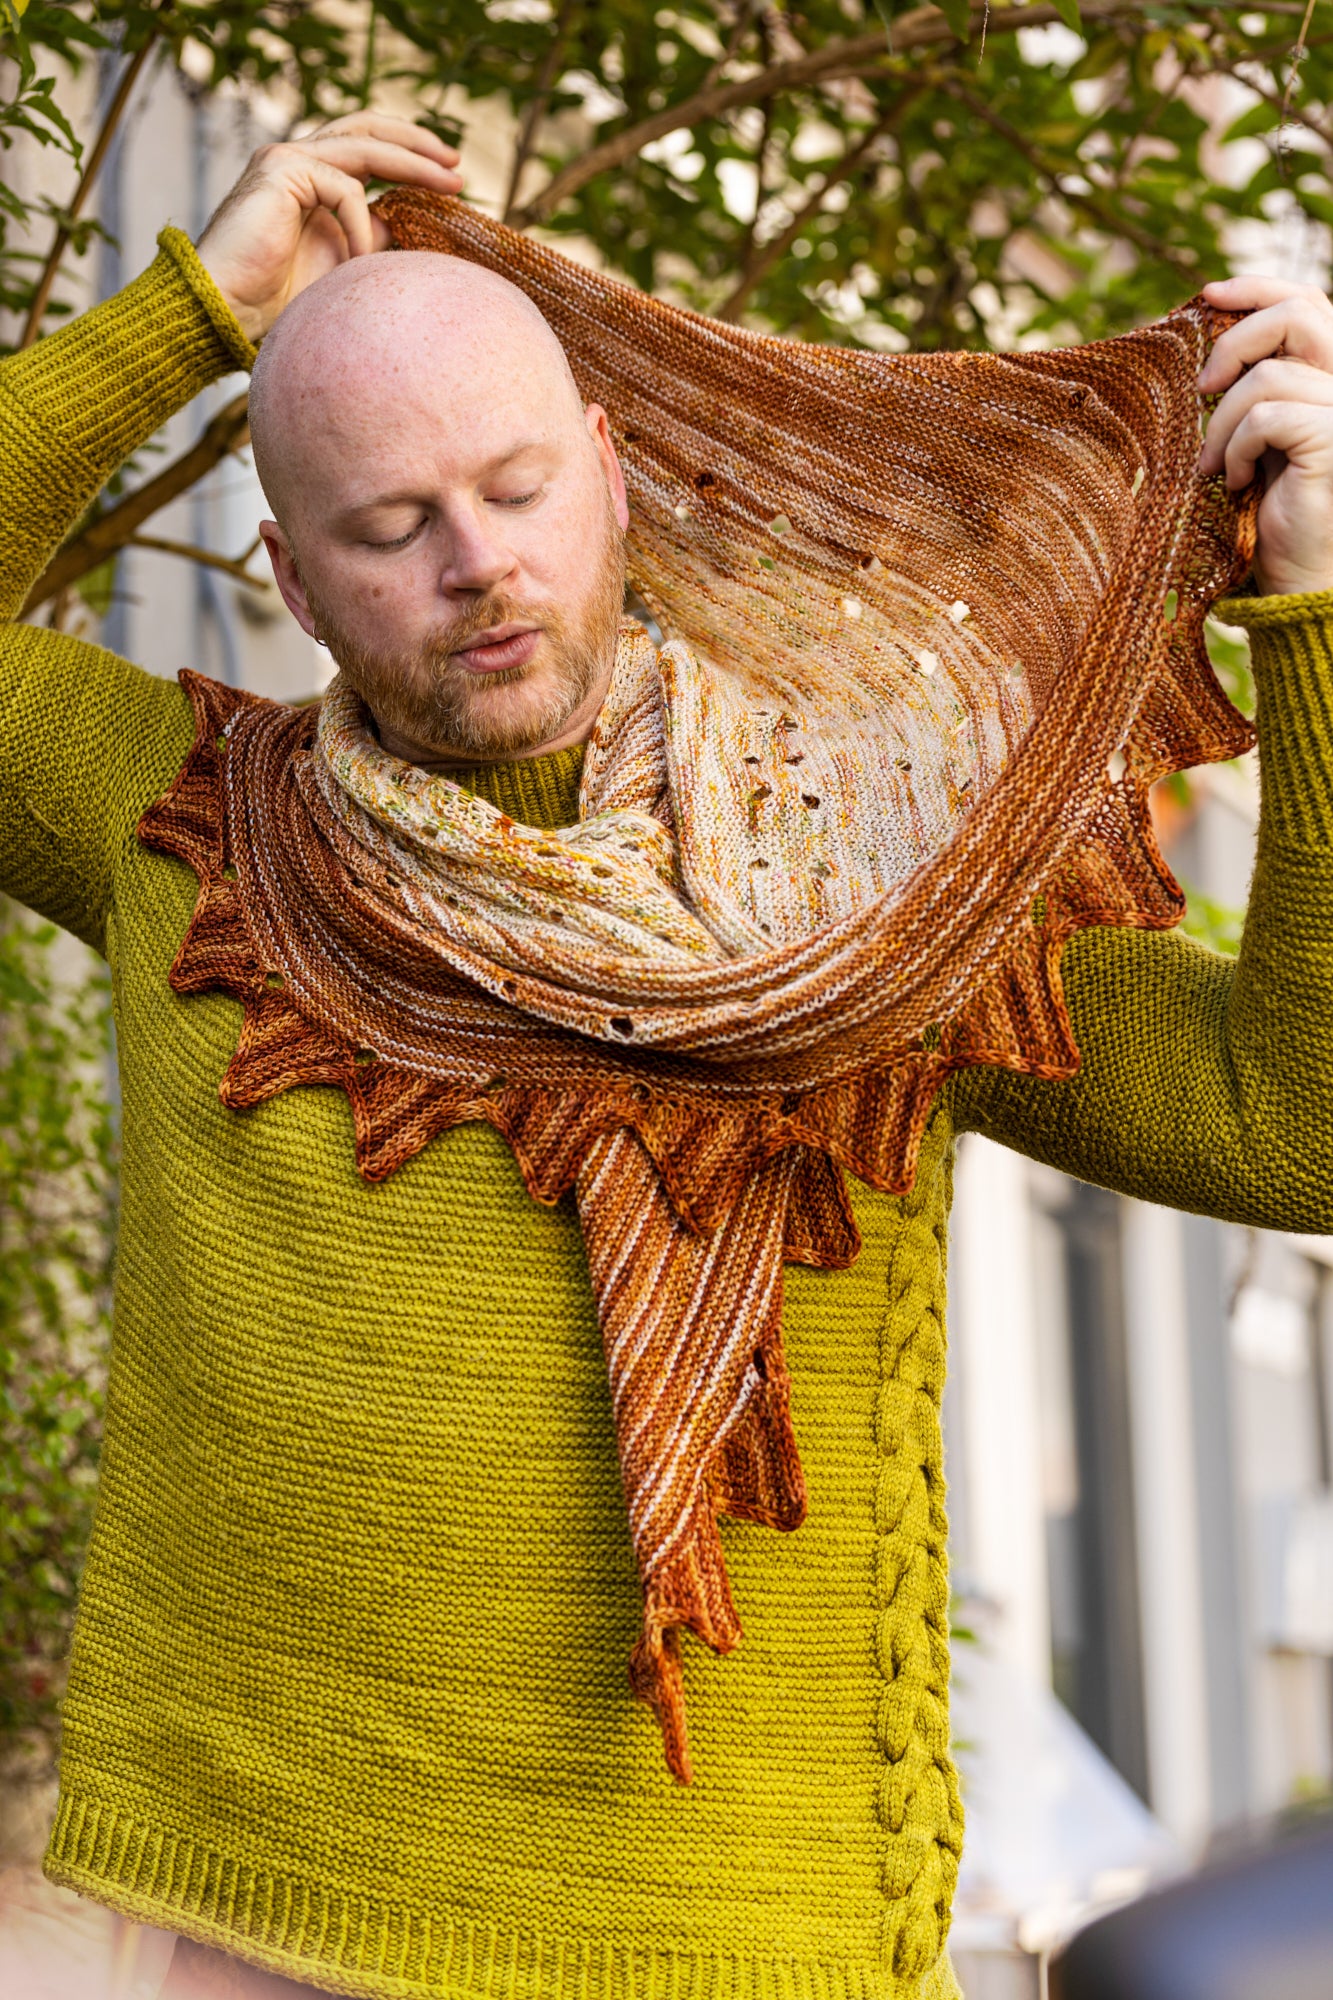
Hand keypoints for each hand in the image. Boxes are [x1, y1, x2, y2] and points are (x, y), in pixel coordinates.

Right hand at [196, 112, 462, 343]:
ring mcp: (287, 160)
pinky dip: (363, 224)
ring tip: (449, 185)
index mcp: (312, 179)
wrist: (226, 312)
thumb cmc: (276, 300)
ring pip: (364, 145)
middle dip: (418, 143)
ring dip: (413, 163)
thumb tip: (409, 225)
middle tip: (458, 164)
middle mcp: (298, 160)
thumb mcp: (341, 264)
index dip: (411, 156)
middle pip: (369, 129)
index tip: (453, 178)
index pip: (369, 148)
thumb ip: (370, 237)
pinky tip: (362, 260)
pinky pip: (344, 188)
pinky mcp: (280, 171)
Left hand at [1197, 276, 1332, 596]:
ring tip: (1216, 464)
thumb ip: (1253, 380)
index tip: (1207, 295)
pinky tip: (1235, 482)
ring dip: (1222, 423)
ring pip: (1267, 376)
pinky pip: (1265, 417)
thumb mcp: (1257, 431)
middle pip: (1298, 315)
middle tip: (1202, 387)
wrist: (1296, 572)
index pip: (1308, 302)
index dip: (1258, 288)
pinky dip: (1235, 449)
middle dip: (1236, 342)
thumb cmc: (1270, 506)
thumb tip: (1210, 321)